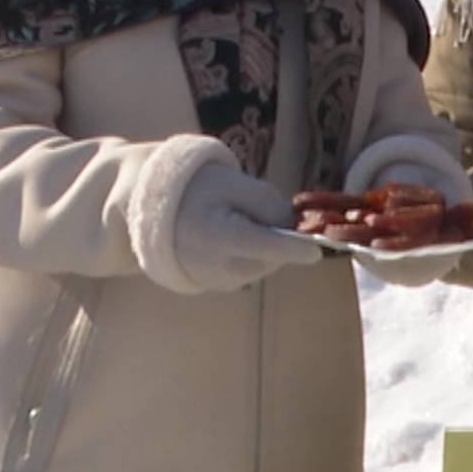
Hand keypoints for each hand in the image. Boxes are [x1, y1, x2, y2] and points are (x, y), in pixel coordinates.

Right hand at [166, 161, 322, 293]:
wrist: (156, 214)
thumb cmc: (199, 192)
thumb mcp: (236, 185)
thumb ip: (268, 204)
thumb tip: (295, 227)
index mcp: (217, 237)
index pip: (263, 247)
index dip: (293, 248)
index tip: (316, 251)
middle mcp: (217, 267)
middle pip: (272, 258)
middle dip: (282, 239)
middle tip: (264, 212)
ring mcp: (218, 281)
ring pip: (266, 265)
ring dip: (269, 247)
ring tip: (241, 221)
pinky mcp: (221, 286)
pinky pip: (254, 270)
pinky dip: (256, 255)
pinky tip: (236, 236)